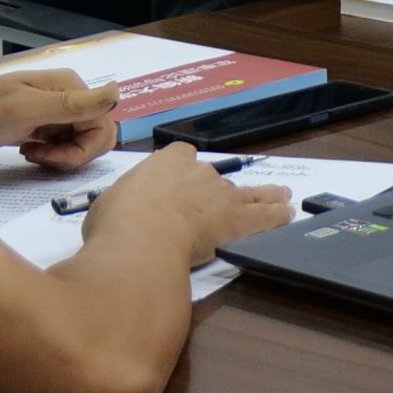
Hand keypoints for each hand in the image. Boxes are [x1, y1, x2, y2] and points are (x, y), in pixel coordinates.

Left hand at [0, 67, 120, 168]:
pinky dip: (49, 154)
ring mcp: (50, 111)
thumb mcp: (25, 110)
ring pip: (78, 141)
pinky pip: (60, 144)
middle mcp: (65, 96)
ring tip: (30, 153)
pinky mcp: (36, 125)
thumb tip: (117, 92)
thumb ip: (73, 105)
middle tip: (40, 157)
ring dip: (59, 155)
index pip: (103, 124)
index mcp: (69, 87)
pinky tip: (26, 152)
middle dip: (73, 153)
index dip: (83, 148)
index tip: (51, 155)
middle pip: (94, 134)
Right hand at [79, 142, 292, 266]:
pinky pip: (264, 214)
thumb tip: (117, 217)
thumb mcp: (105, 207)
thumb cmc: (116, 222)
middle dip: (216, 192)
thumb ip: (121, 206)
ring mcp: (222, 193)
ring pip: (249, 191)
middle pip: (213, 177)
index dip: (181, 169)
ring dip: (264, 195)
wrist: (142, 237)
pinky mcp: (238, 218)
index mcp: (165, 163)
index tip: (179, 183)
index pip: (180, 155)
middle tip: (219, 206)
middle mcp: (198, 172)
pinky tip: (286, 215)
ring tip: (281, 197)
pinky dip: (276, 215)